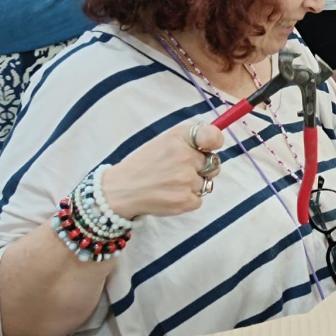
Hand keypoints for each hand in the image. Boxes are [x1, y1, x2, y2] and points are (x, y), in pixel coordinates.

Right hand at [102, 122, 224, 218]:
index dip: (214, 142)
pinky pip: (198, 200)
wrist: (120, 189)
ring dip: (192, 185)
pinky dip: (187, 200)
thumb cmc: (145, 164)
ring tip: (170, 183)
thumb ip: (192, 139)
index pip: (213, 136)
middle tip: (178, 170)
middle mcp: (185, 156)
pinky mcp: (185, 200)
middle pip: (214, 164)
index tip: (208, 146)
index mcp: (180, 137)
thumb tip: (215, 142)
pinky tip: (170, 194)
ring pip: (205, 183)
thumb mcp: (165, 140)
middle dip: (201, 168)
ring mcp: (186, 180)